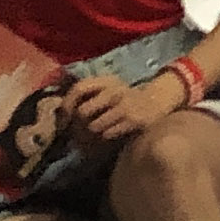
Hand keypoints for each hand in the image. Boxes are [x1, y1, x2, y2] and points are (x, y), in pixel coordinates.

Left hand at [66, 69, 184, 143]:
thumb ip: (88, 97)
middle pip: (82, 111)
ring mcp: (124, 105)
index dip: (66, 106)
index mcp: (106, 80)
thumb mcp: (109, 90)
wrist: (157, 102)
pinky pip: (108, 134)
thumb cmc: (126, 100)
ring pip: (93, 126)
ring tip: (91, 141)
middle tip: (78, 135)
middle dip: (77, 126)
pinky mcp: (133, 120)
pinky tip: (106, 140)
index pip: (78, 89)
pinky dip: (104, 140)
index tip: (64, 122)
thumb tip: (62, 117)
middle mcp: (115, 89)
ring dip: (90, 136)